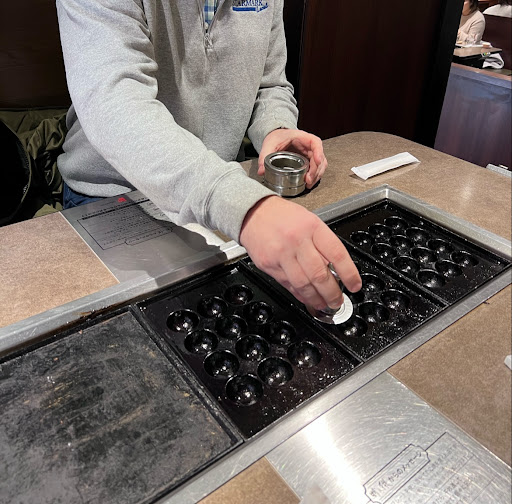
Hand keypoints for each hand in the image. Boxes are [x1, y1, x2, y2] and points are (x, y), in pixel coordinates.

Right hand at [239, 195, 361, 309]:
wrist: (253, 213)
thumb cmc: (283, 217)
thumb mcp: (310, 221)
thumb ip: (322, 244)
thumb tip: (337, 270)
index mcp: (312, 227)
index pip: (337, 254)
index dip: (349, 273)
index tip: (355, 285)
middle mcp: (297, 241)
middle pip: (319, 274)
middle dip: (332, 293)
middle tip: (338, 301)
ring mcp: (281, 254)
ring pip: (303, 284)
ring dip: (316, 299)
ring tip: (324, 304)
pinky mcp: (269, 265)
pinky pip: (288, 285)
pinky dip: (300, 295)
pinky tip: (307, 298)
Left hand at [258, 128, 327, 188]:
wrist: (277, 137)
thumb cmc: (276, 137)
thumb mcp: (269, 144)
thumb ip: (264, 156)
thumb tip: (261, 171)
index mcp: (303, 138)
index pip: (316, 143)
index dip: (319, 152)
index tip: (317, 161)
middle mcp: (310, 146)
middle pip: (320, 158)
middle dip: (316, 170)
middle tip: (308, 180)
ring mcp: (311, 154)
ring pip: (320, 165)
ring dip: (316, 175)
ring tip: (308, 184)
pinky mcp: (309, 161)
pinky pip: (316, 169)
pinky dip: (314, 176)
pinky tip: (308, 183)